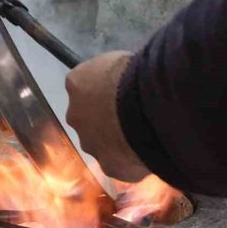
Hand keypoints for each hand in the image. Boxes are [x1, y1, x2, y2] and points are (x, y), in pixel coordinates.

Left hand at [65, 51, 150, 182]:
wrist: (149, 108)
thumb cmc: (140, 74)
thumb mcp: (123, 61)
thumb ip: (115, 75)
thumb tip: (124, 81)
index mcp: (77, 82)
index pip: (83, 86)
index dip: (104, 91)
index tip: (122, 92)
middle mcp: (75, 114)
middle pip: (89, 119)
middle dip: (106, 120)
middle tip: (133, 117)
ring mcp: (90, 143)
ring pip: (102, 144)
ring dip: (118, 142)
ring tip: (145, 137)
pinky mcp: (108, 166)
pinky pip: (120, 164)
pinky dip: (132, 161)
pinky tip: (150, 154)